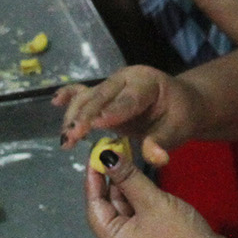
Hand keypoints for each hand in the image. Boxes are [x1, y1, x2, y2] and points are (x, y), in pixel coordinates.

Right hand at [53, 65, 195, 166]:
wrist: (181, 103)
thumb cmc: (181, 116)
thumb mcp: (178, 130)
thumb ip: (162, 142)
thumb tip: (155, 158)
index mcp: (147, 83)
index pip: (128, 99)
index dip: (112, 112)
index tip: (95, 125)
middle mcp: (126, 79)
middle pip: (102, 96)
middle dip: (85, 116)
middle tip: (72, 137)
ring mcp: (113, 84)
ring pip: (88, 96)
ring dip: (74, 116)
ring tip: (66, 139)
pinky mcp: (104, 93)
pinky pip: (84, 91)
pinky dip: (69, 96)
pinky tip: (55, 102)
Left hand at [86, 151, 235, 237]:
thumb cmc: (179, 235)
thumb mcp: (152, 202)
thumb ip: (127, 177)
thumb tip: (105, 156)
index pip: (94, 204)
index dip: (94, 176)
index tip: (97, 151)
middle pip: (108, 207)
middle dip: (111, 179)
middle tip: (113, 148)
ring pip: (125, 209)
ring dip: (126, 186)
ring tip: (125, 157)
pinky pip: (138, 215)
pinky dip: (138, 197)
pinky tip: (140, 177)